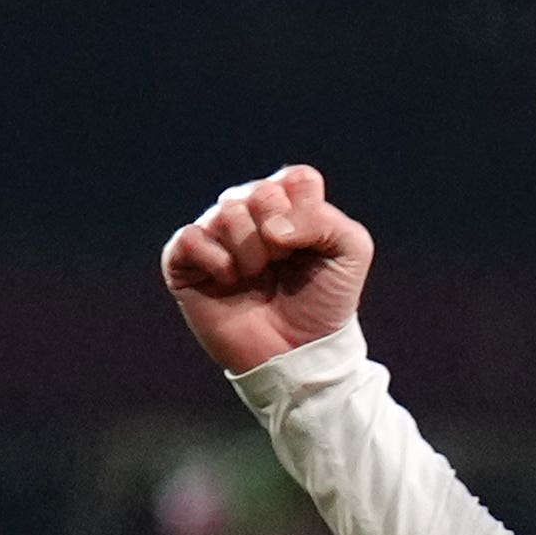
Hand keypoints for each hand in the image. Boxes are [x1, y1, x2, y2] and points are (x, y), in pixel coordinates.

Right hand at [161, 164, 372, 373]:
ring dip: (251, 253)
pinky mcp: (185, 259)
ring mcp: (216, 233)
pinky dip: (216, 261)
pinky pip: (190, 237)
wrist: (296, 355)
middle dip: (278, 236)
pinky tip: (229, 281)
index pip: (296, 178)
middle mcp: (249, 213)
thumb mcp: (350, 254)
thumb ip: (326, 220)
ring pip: (227, 212)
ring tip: (257, 279)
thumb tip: (271, 227)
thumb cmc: (323, 304)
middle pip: (260, 193)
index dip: (306, 213)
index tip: (309, 248)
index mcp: (288, 204)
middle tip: (281, 265)